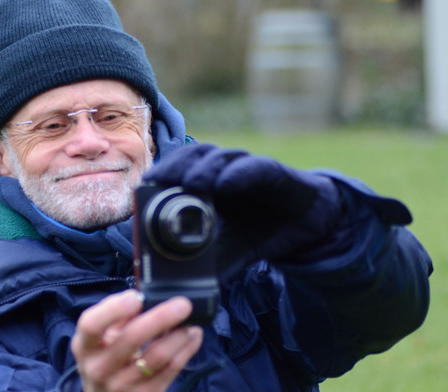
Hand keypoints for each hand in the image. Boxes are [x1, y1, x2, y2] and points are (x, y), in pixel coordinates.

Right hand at [71, 290, 203, 391]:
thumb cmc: (103, 357)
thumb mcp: (100, 337)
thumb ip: (116, 315)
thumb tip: (142, 294)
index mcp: (85, 346)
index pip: (91, 325)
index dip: (113, 309)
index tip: (136, 297)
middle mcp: (100, 367)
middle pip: (131, 338)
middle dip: (161, 317)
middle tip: (182, 304)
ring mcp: (123, 385)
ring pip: (157, 356)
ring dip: (178, 335)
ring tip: (189, 321)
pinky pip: (171, 370)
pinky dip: (186, 350)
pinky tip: (193, 336)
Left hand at [144, 144, 342, 266]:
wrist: (305, 229)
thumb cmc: (258, 233)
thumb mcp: (226, 251)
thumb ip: (204, 263)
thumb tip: (174, 291)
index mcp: (208, 185)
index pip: (178, 168)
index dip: (161, 172)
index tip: (142, 187)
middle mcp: (224, 170)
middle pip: (193, 156)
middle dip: (174, 166)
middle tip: (157, 181)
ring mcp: (247, 168)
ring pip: (219, 157)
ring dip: (202, 169)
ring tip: (190, 184)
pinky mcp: (272, 172)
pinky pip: (254, 168)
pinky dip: (238, 174)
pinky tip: (226, 184)